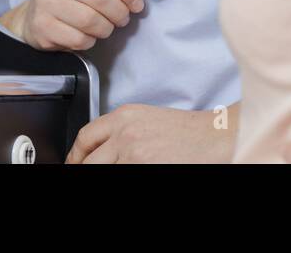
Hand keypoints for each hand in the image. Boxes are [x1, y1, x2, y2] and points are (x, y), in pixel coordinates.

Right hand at [0, 0, 157, 51]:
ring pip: (90, 20)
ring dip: (106, 28)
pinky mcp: (42, 25)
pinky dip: (89, 41)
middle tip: (122, 19)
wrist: (34, 16)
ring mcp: (46, 2)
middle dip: (119, 12)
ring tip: (105, 27)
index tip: (136, 4)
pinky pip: (78, 38)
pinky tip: (86, 36)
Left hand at [66, 103, 238, 163]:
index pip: (86, 136)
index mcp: (124, 116)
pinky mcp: (142, 168)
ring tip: (119, 168)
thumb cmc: (189, 131)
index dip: (75, 154)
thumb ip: (122, 131)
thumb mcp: (148, 119)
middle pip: (88, 160)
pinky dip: (122, 174)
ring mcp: (132, 154)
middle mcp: (124, 133)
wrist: (215, 137)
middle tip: (84, 172)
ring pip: (101, 170)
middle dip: (84, 169)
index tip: (74, 162)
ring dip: (105, 172)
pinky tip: (134, 170)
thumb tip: (103, 151)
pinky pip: (121, 174)